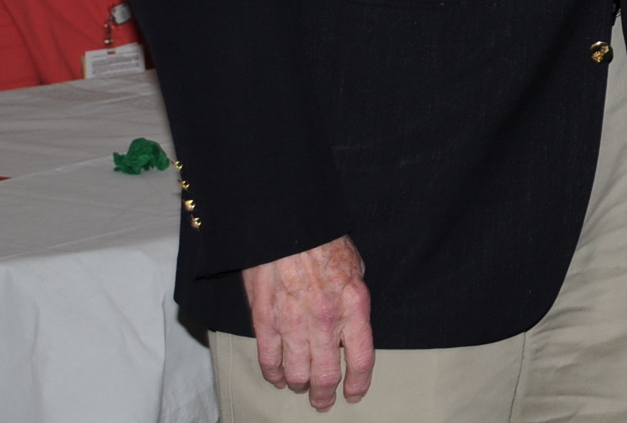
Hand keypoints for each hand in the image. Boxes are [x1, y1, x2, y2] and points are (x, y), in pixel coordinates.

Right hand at [241, 236, 372, 410]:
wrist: (288, 226)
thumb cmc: (324, 242)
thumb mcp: (355, 268)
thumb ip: (353, 302)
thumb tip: (349, 328)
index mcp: (353, 306)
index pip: (361, 359)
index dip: (358, 383)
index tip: (354, 393)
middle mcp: (325, 320)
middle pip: (326, 375)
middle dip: (325, 395)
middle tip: (323, 402)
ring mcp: (293, 323)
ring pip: (297, 374)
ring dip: (300, 385)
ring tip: (302, 386)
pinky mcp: (265, 321)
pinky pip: (269, 360)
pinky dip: (274, 374)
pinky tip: (278, 376)